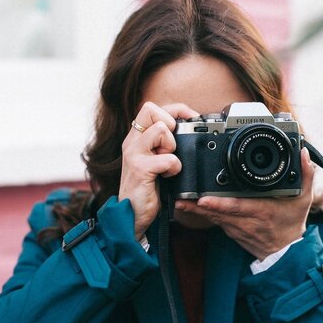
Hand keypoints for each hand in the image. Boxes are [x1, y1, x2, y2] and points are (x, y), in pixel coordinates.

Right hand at [119, 101, 198, 238]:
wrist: (131, 214)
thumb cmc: (147, 188)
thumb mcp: (154, 160)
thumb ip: (163, 144)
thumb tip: (188, 129)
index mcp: (136, 137)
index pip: (153, 108)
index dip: (176, 110)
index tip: (191, 120)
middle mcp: (132, 141)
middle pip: (152, 110)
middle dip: (170, 124)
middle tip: (172, 146)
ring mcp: (134, 154)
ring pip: (161, 129)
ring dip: (172, 147)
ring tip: (168, 163)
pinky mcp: (140, 169)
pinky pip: (168, 158)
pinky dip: (174, 167)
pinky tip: (168, 176)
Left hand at [175, 148, 315, 259]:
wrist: (286, 252)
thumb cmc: (292, 224)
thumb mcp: (303, 200)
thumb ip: (305, 176)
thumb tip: (304, 154)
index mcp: (263, 212)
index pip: (238, 207)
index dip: (220, 205)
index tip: (204, 199)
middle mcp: (247, 222)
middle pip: (219, 212)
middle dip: (198, 205)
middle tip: (181, 196)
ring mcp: (237, 228)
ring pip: (213, 217)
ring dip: (195, 209)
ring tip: (179, 199)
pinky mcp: (231, 231)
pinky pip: (214, 221)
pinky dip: (202, 214)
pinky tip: (188, 205)